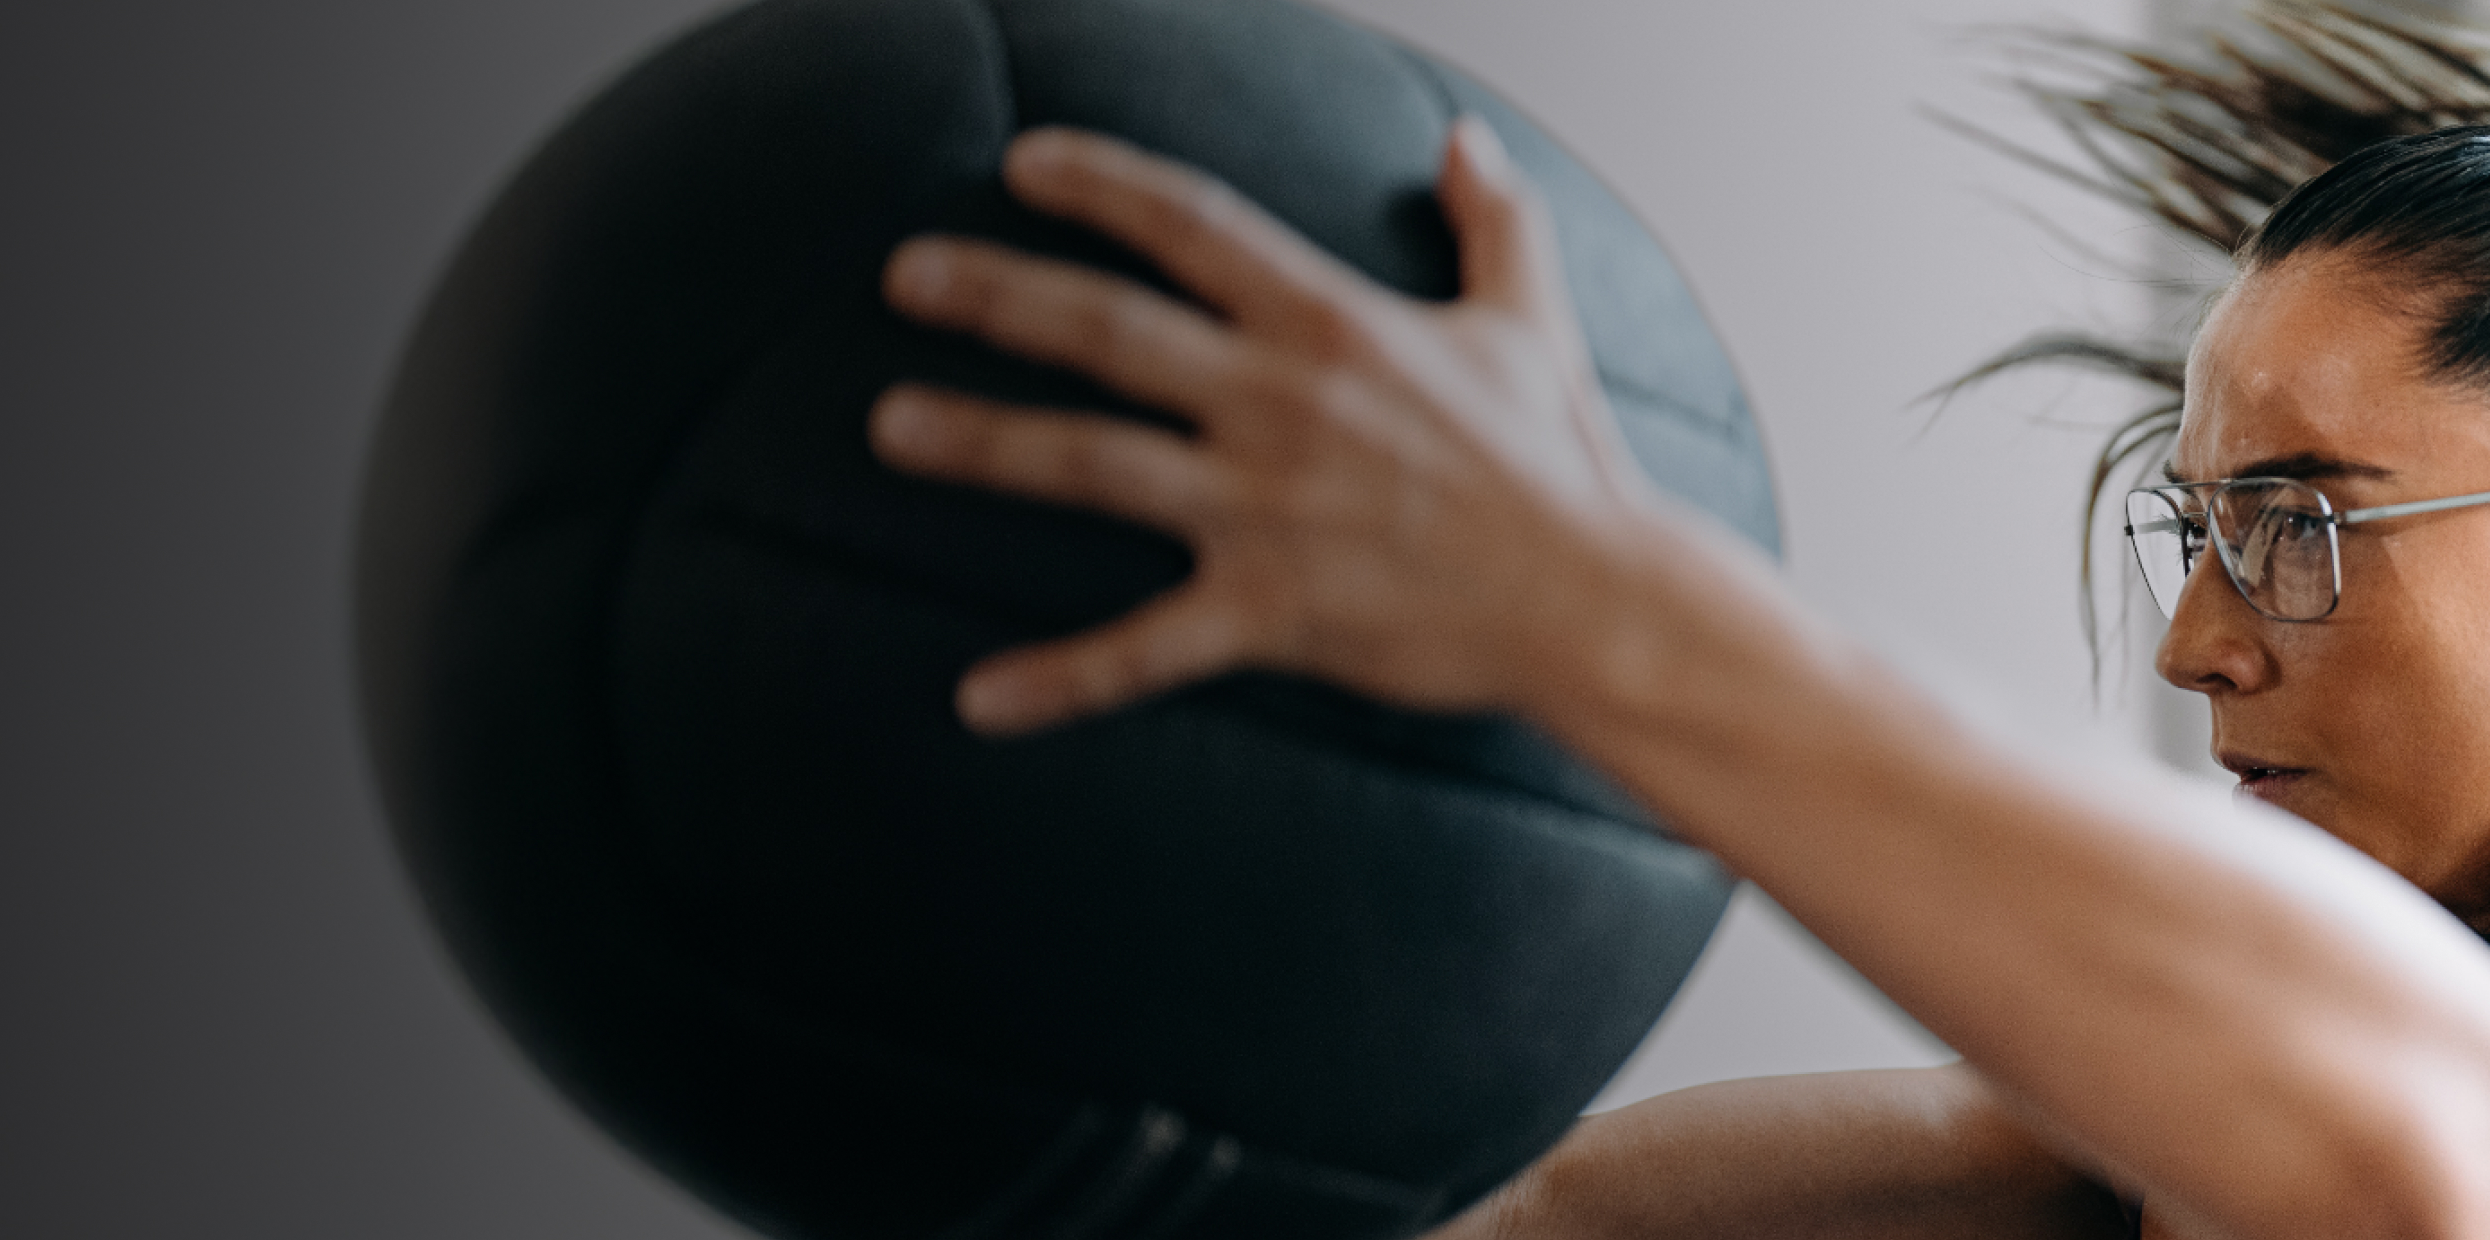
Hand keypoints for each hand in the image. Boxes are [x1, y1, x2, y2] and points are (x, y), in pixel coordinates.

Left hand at [869, 121, 1655, 733]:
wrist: (1599, 598)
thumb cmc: (1564, 464)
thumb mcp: (1531, 318)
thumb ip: (1493, 219)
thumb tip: (1467, 141)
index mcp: (1334, 325)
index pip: (1193, 226)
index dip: (1103, 186)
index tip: (1027, 164)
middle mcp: (1282, 404)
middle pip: (1108, 331)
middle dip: (997, 294)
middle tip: (905, 272)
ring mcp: (1267, 509)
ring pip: (1093, 465)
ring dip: (983, 442)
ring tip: (890, 425)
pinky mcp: (1271, 611)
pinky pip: (1144, 650)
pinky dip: (1060, 679)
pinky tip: (978, 699)